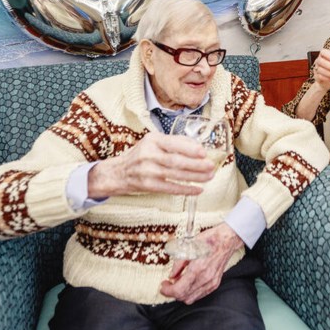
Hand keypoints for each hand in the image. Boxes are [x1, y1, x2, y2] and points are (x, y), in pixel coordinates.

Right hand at [87, 131, 214, 198]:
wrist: (119, 172)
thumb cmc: (140, 155)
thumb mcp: (153, 142)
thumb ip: (174, 142)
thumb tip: (197, 146)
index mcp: (152, 140)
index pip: (173, 143)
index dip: (190, 149)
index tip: (203, 152)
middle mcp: (149, 154)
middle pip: (176, 160)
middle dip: (196, 164)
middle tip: (211, 166)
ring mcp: (148, 171)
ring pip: (175, 174)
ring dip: (195, 177)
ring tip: (209, 177)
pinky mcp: (148, 185)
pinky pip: (170, 188)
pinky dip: (186, 189)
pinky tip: (197, 189)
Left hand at [159, 224, 243, 304]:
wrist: (226, 240)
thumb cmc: (209, 240)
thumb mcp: (188, 247)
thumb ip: (178, 264)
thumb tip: (172, 275)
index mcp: (197, 269)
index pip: (178, 290)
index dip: (167, 290)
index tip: (163, 286)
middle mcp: (205, 279)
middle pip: (183, 297)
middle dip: (172, 293)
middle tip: (168, 284)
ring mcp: (211, 283)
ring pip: (192, 299)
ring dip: (182, 294)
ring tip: (178, 283)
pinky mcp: (215, 283)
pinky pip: (200, 295)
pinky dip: (191, 292)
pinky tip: (188, 283)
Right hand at [311, 49, 329, 91]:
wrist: (326, 82)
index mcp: (324, 55)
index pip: (323, 52)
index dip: (328, 56)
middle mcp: (319, 61)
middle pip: (321, 61)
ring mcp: (316, 68)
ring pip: (320, 70)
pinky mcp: (316, 76)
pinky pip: (320, 76)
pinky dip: (327, 78)